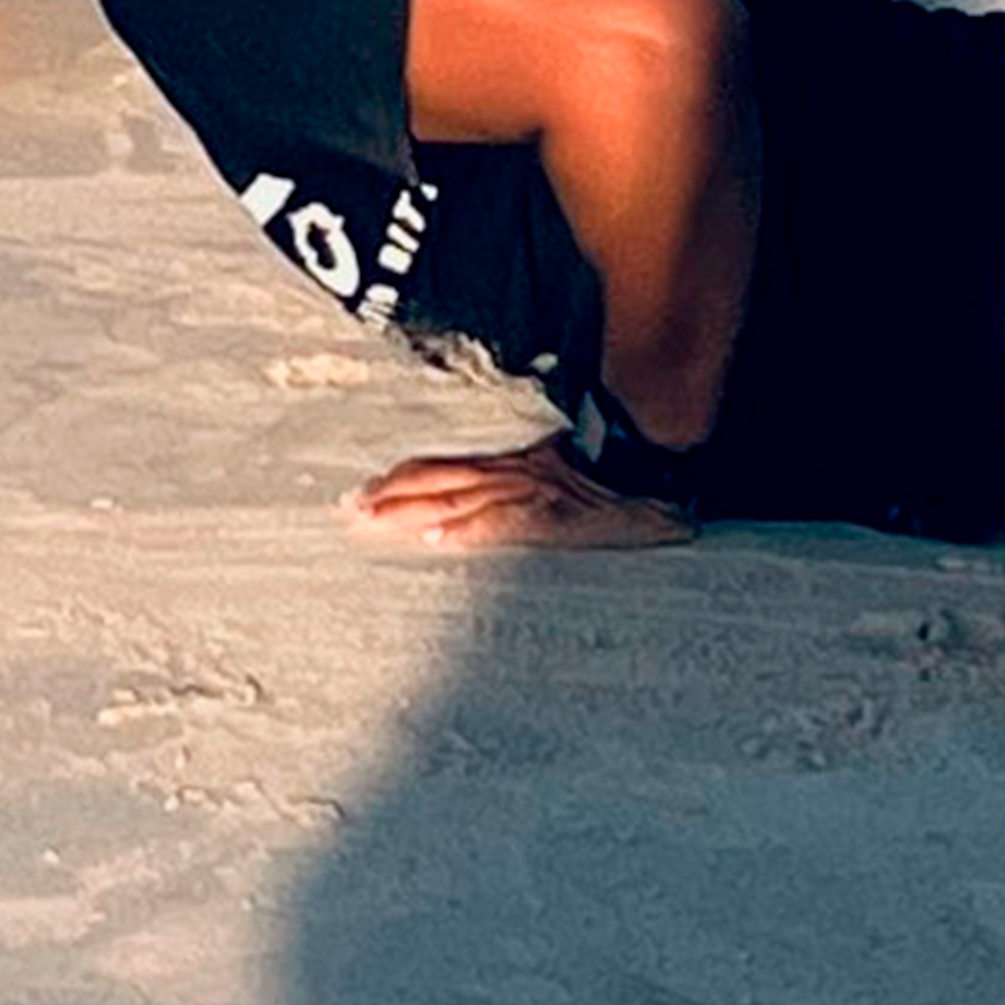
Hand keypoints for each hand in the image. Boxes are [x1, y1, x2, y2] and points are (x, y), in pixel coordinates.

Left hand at [345, 439, 693, 553]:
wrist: (654, 480)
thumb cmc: (603, 483)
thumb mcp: (550, 473)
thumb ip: (509, 486)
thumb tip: (463, 511)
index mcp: (506, 463)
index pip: (440, 467)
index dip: (398, 479)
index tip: (360, 492)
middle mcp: (509, 472)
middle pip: (436, 479)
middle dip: (390, 495)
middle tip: (350, 509)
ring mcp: (530, 492)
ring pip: (458, 497)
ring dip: (412, 510)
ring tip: (375, 521)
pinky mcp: (553, 516)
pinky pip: (503, 523)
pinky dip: (468, 531)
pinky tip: (438, 540)